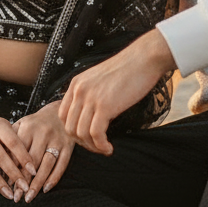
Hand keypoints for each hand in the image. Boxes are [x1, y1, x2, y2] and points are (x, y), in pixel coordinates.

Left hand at [13, 102, 74, 201]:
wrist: (60, 110)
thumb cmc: (36, 122)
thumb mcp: (22, 124)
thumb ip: (12, 140)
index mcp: (28, 127)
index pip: (18, 152)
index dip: (12, 169)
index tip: (6, 185)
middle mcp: (43, 133)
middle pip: (32, 161)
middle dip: (24, 180)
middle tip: (17, 197)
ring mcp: (57, 140)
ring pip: (46, 165)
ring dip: (37, 183)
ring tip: (29, 197)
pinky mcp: (69, 145)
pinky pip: (62, 164)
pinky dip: (54, 178)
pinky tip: (46, 189)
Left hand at [59, 29, 174, 154]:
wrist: (144, 58)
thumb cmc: (128, 69)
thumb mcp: (100, 79)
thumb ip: (91, 93)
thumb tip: (92, 115)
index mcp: (76, 84)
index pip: (63, 115)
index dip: (73, 131)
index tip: (88, 137)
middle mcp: (79, 91)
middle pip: (69, 127)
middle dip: (82, 142)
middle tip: (97, 146)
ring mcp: (91, 98)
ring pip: (81, 133)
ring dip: (92, 146)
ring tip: (104, 148)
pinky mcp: (105, 106)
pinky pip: (95, 134)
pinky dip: (101, 146)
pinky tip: (109, 148)